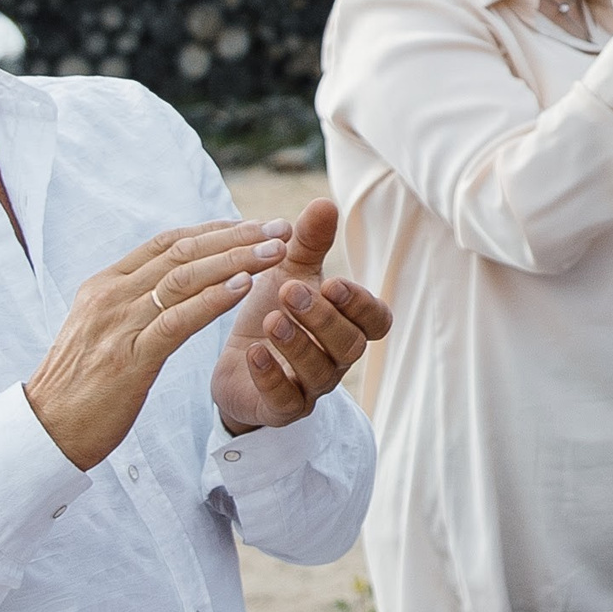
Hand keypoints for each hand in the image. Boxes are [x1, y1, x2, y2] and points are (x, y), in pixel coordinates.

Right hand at [26, 218, 296, 470]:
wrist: (44, 431)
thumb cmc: (79, 386)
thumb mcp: (102, 332)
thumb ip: (131, 305)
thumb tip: (167, 287)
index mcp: (105, 285)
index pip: (166, 243)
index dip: (213, 229)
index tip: (252, 224)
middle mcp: (111, 296)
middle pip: (183, 252)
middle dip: (236, 236)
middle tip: (279, 227)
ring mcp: (118, 324)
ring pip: (185, 278)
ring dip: (236, 259)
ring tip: (275, 250)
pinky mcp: (129, 358)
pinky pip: (178, 320)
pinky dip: (213, 299)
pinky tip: (245, 287)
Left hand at [210, 198, 391, 433]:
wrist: (236, 364)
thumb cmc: (274, 313)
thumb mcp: (289, 272)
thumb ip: (309, 243)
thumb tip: (325, 202)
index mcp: (348, 326)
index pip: (376, 321)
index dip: (360, 305)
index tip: (333, 282)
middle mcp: (337, 359)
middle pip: (350, 346)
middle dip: (322, 319)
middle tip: (288, 291)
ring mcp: (312, 388)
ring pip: (321, 373)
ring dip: (297, 345)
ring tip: (270, 319)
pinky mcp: (281, 409)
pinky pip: (286, 400)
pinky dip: (271, 376)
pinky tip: (252, 353)